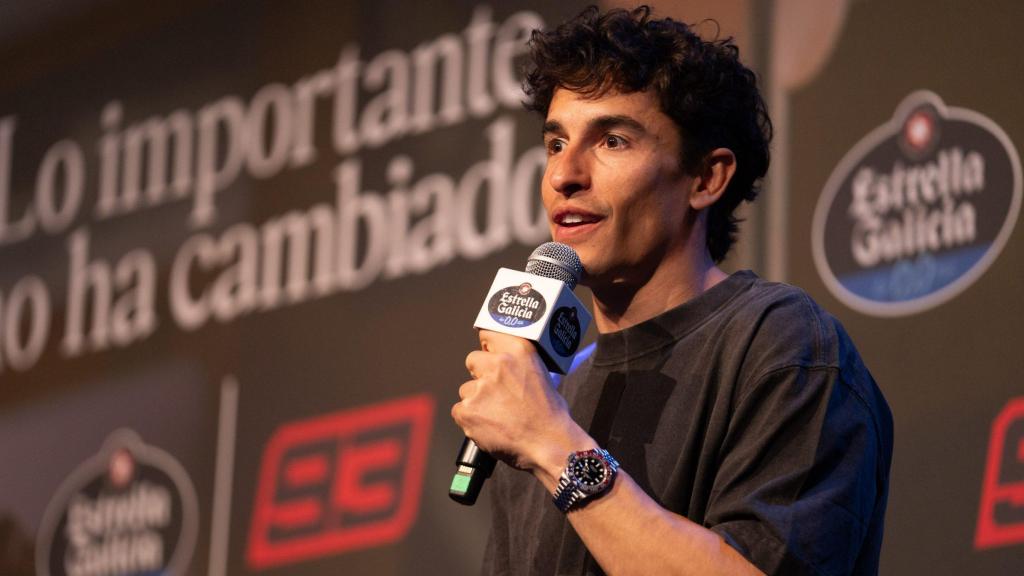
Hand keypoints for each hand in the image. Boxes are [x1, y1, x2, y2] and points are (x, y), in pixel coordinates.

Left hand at [451, 329, 590, 476]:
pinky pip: (460, 411)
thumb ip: (520, 365)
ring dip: (476, 401)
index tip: (488, 354)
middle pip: (472, 361)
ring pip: (466, 390)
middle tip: (494, 392)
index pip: (488, 335)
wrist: (548, 445)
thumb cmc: (550, 415)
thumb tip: (507, 366)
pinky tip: (489, 427)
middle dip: (480, 375)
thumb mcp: (543, 376)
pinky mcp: (467, 410)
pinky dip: (471, 420)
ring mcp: (480, 388)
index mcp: (519, 351)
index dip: (488, 348)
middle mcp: (497, 364)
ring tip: (497, 416)